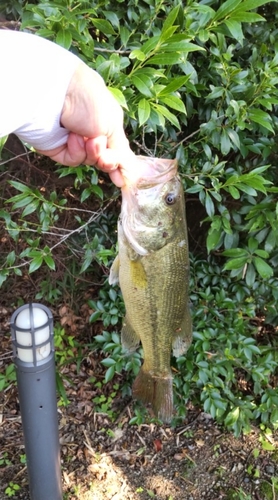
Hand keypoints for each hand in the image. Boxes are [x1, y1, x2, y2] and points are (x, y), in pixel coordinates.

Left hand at [37, 62, 134, 186]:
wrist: (57, 94)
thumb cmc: (89, 101)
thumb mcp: (114, 126)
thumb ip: (122, 153)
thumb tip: (132, 177)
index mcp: (105, 120)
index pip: (115, 148)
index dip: (119, 163)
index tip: (122, 179)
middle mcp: (89, 130)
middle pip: (102, 159)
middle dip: (107, 160)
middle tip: (105, 156)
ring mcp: (72, 140)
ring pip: (88, 161)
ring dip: (92, 153)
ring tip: (88, 138)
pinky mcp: (56, 147)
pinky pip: (73, 160)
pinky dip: (76, 151)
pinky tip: (73, 138)